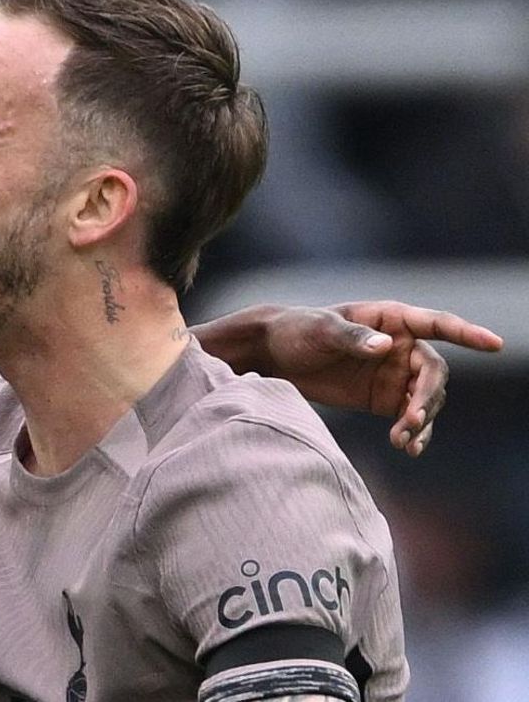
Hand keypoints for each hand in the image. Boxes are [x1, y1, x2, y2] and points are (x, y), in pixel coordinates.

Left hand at [256, 301, 501, 456]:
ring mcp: (395, 374)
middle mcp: (401, 346)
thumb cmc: (298, 331)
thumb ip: (352, 338)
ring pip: (426, 400)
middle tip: (410, 419)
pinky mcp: (384, 400)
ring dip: (420, 420)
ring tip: (403, 440)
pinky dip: (413, 433)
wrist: (272, 356)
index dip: (466, 333)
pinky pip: (410, 418)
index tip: (494, 344)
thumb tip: (383, 346)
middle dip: (427, 397)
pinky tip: (408, 448)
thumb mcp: (320, 330)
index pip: (436, 324)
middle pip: (433, 373)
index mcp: (391, 319)